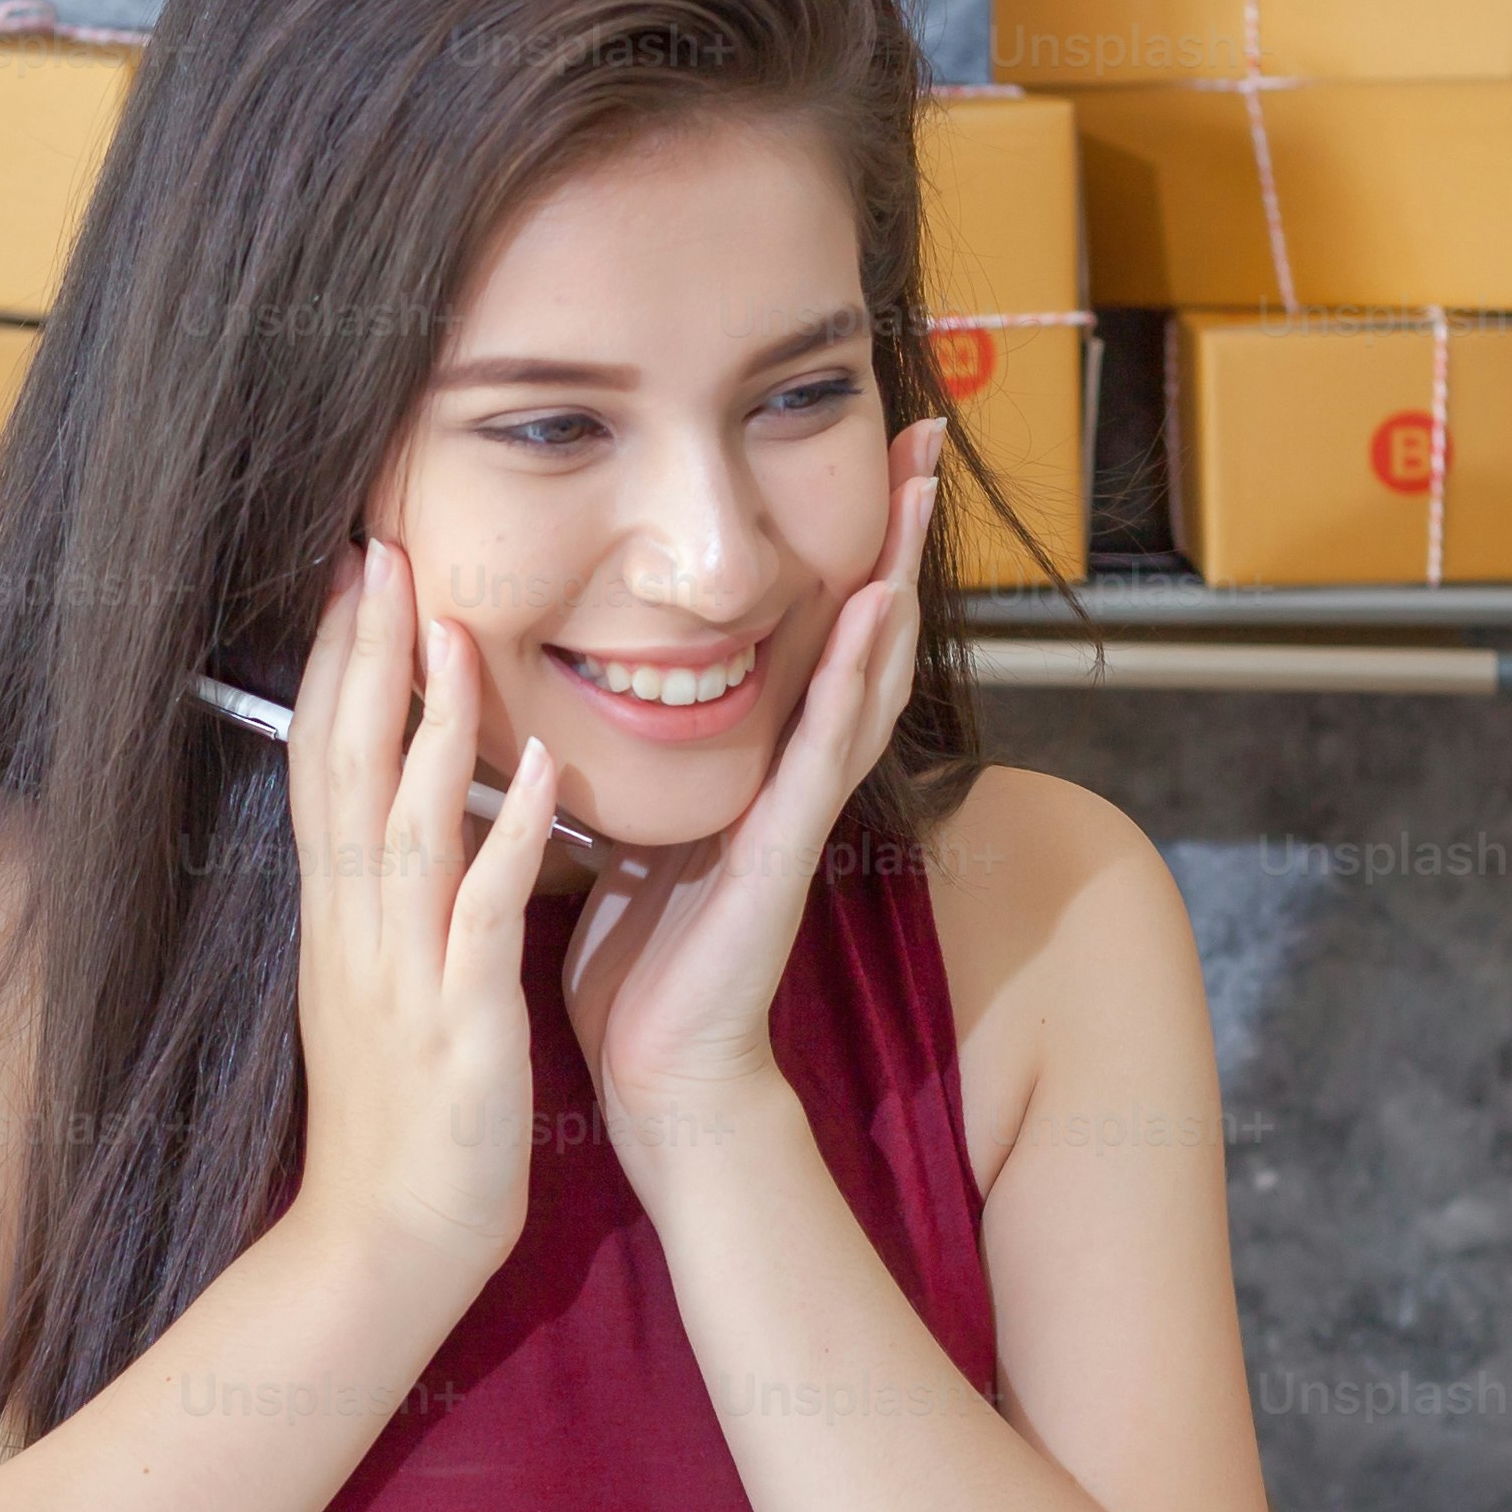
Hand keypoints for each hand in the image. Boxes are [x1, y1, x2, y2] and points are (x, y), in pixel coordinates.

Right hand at [280, 540, 560, 1281]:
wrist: (384, 1244)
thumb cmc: (396, 1123)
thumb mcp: (377, 990)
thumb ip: (384, 904)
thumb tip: (395, 822)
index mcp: (341, 920)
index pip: (322, 765)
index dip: (335, 666)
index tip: (352, 574)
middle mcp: (356, 930)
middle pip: (343, 767)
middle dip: (362, 656)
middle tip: (379, 550)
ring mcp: (402, 973)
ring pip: (403, 822)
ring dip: (426, 722)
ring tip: (449, 624)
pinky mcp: (459, 1024)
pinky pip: (480, 916)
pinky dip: (503, 839)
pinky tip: (530, 772)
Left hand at [564, 422, 943, 1166]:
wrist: (657, 1075)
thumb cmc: (637, 960)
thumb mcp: (629, 821)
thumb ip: (631, 753)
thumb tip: (586, 672)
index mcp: (760, 765)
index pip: (815, 632)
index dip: (844, 545)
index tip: (861, 450)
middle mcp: (796, 776)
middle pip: (864, 633)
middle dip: (894, 535)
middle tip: (925, 437)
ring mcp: (800, 814)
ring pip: (864, 677)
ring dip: (892, 581)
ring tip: (915, 494)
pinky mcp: (783, 858)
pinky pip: (823, 756)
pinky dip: (849, 683)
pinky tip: (869, 617)